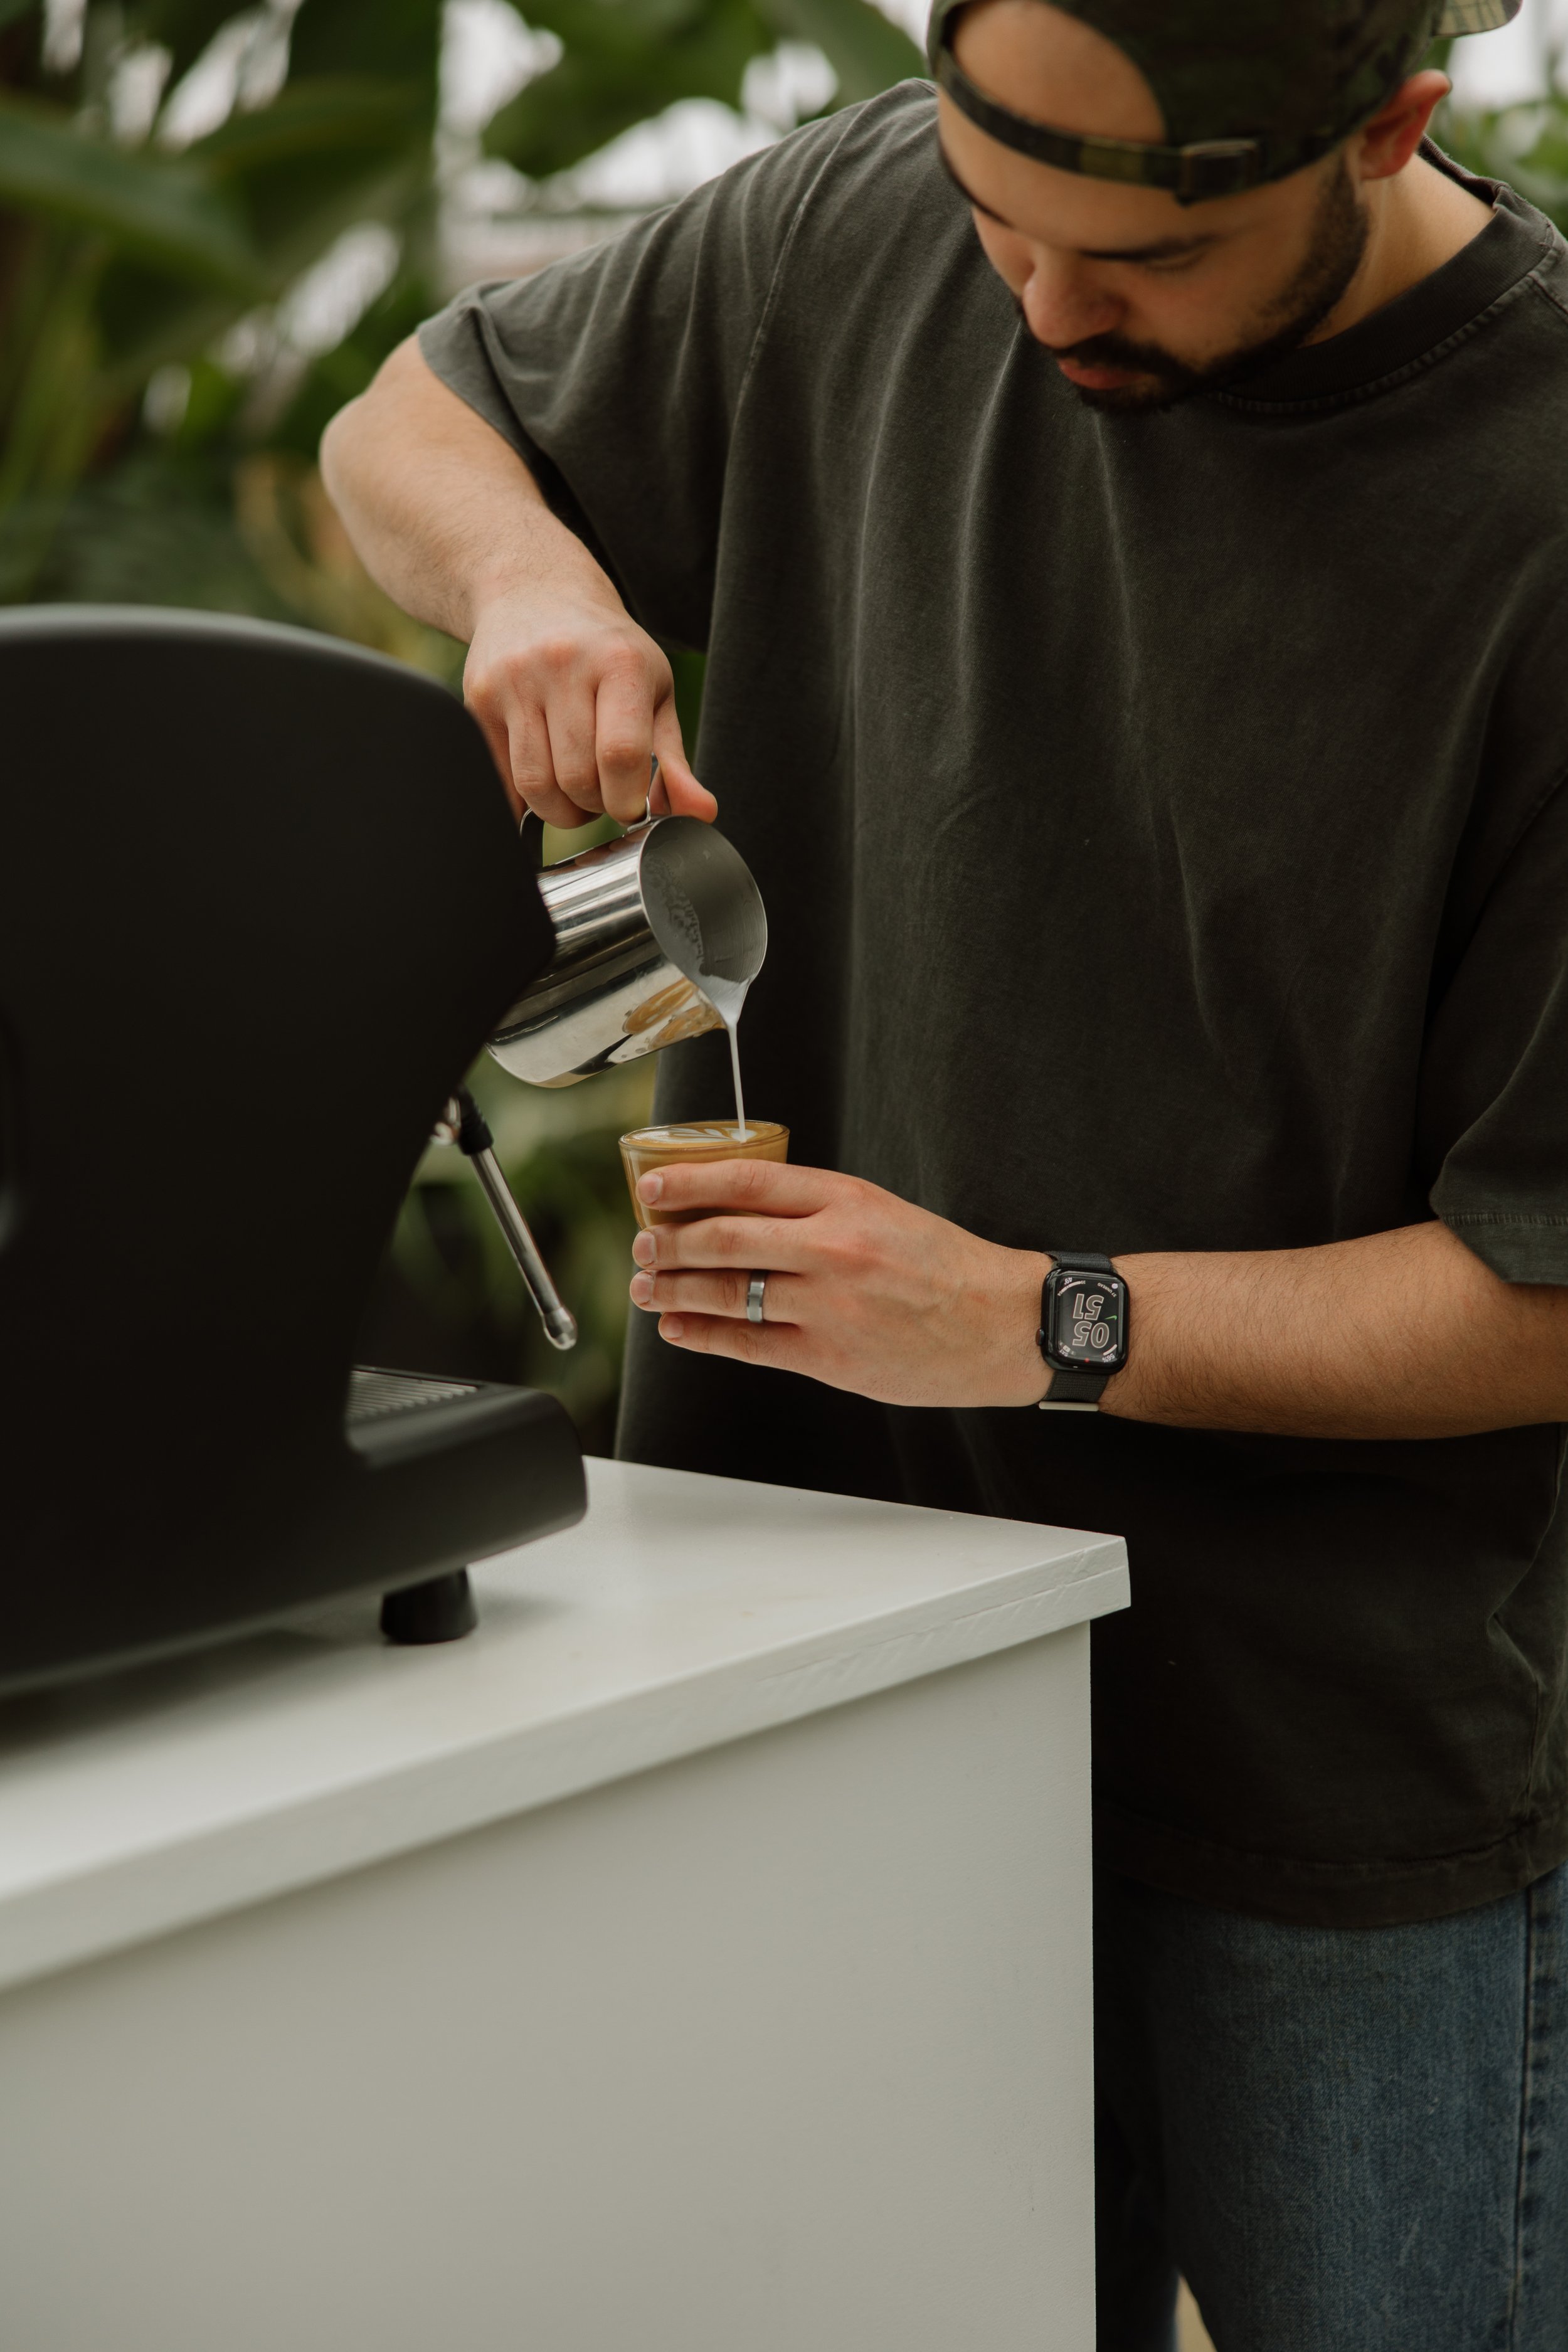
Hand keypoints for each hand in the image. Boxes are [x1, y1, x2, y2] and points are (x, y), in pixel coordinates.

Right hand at [464, 582, 716, 829]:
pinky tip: (542, 779)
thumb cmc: (605, 651)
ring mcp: (513, 681)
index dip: (627, 799)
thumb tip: (701, 812)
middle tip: (602, 791)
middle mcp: (561, 665)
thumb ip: (674, 761)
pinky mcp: (476, 700)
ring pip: (536, 785)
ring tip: (574, 790)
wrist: (534, 593)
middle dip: (595, 804)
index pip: (621, 755)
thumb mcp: (653, 692)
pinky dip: (524, 799)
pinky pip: (501, 780)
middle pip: (577, 778)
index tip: (630, 805)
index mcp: (618, 662)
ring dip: (560, 808)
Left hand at [627, 1159, 1051, 1408]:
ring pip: (729, 1293)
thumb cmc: (943, 1267)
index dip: (688, 1183)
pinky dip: (704, 1335)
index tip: (651, 1188)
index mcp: (848, 1200)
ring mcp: (830, 1306)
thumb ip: (815, 1209)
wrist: (1000, 1325)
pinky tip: (679, 1328)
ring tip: (647, 1286)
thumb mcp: (882, 1211)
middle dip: (668, 1241)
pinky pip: (749, 1345)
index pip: (748, 1180)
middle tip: (642, 1242)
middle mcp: (834, 1248)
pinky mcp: (830, 1358)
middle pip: (724, 1238)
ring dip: (675, 1289)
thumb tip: (737, 1210)